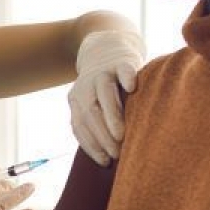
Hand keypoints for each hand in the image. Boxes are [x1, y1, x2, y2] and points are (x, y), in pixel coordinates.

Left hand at [67, 27, 144, 166]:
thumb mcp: (94, 104)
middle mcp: (86, 86)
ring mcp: (103, 72)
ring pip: (103, 93)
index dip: (90, 145)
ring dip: (111, 115)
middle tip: (116, 154)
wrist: (108, 48)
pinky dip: (126, 77)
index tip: (104, 161)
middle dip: (102, 136)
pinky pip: (123, 70)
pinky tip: (132, 88)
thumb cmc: (106, 88)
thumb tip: (108, 159)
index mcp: (76, 99)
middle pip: (90, 112)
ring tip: (121, 135)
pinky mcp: (122, 62)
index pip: (79, 125)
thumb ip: (96, 124)